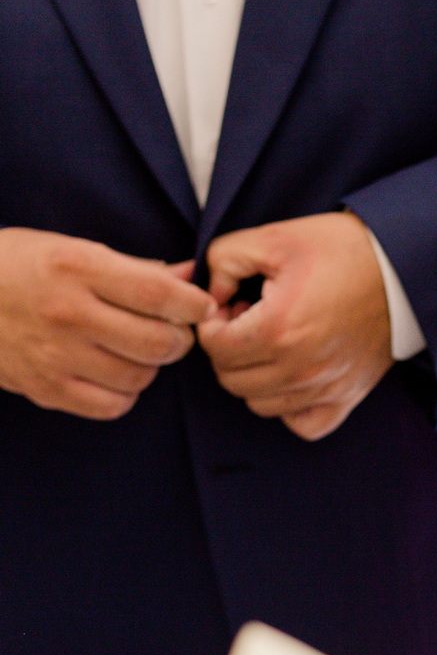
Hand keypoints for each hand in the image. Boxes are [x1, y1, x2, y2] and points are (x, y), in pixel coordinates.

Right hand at [0, 228, 210, 420]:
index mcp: (77, 266)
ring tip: (135, 351)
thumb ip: (133, 268)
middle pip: (158, 343)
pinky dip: (123, 394)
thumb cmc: (15, 266)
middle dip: (178, 340)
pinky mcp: (46, 389)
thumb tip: (189, 275)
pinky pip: (112, 406)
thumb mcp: (70, 248)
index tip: (200, 306)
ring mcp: (56, 355)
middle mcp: (68, 312)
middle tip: (172, 333)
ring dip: (150, 366)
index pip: (158, 293)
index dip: (193, 304)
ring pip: (140, 377)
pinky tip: (112, 374)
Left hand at [202, 212, 392, 439]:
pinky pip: (302, 425)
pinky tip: (293, 376)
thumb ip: (224, 261)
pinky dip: (289, 408)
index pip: (214, 346)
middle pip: (231, 378)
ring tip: (272, 344)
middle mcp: (300, 368)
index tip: (231, 304)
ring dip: (254, 376)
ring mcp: (325, 387)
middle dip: (229, 349)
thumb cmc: (340, 251)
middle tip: (249, 320)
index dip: (211, 322)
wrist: (401, 269)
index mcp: (278, 329)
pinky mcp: (346, 398)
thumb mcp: (274, 238)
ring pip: (259, 404)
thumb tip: (211, 294)